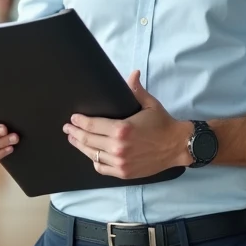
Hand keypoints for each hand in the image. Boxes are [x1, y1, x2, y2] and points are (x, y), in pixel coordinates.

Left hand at [63, 70, 188, 178]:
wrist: (177, 145)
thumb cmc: (163, 124)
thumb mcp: (150, 104)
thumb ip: (136, 90)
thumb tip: (133, 73)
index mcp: (122, 129)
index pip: (92, 125)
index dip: (79, 121)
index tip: (73, 118)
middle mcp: (118, 147)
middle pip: (88, 140)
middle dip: (75, 133)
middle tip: (68, 128)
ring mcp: (120, 162)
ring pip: (92, 154)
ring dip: (80, 146)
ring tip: (74, 140)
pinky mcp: (124, 172)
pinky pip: (101, 168)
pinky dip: (94, 160)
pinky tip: (90, 154)